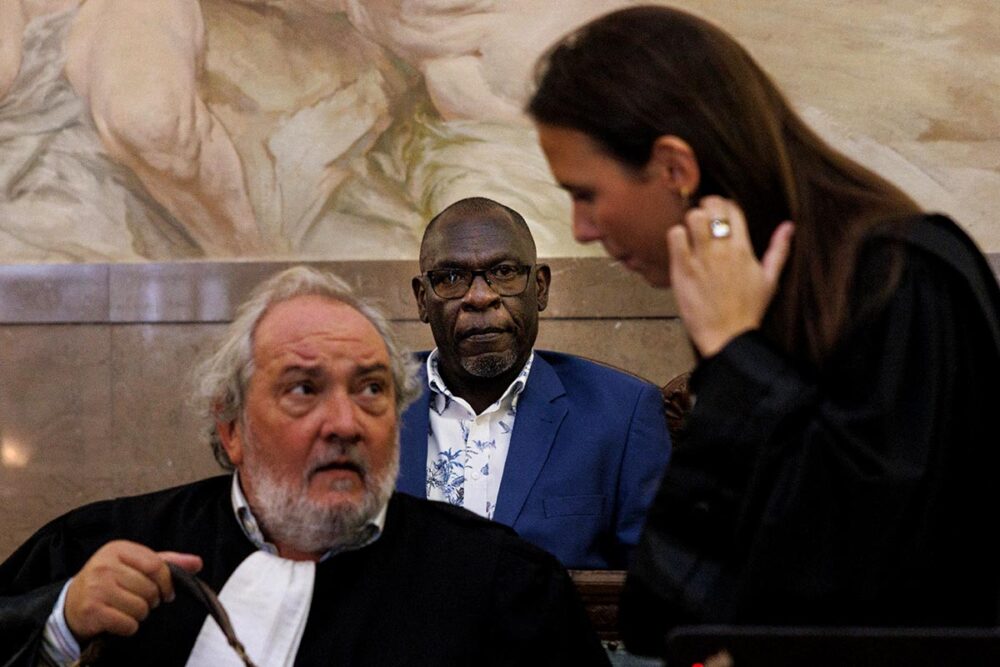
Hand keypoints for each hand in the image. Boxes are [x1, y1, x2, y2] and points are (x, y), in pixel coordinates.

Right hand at [64, 540, 202, 640]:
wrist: (71, 603)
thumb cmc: (109, 581)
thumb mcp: (135, 564)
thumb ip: (167, 562)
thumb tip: (197, 562)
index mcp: (119, 549)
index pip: (157, 565)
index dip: (167, 582)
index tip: (167, 591)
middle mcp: (105, 566)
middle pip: (150, 588)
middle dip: (152, 600)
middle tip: (142, 601)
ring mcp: (97, 588)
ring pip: (140, 607)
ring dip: (140, 614)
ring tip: (128, 608)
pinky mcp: (92, 610)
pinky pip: (128, 624)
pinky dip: (129, 626)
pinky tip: (119, 619)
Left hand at [667, 196, 793, 356]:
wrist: (728, 336)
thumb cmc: (748, 310)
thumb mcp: (770, 279)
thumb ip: (778, 250)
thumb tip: (788, 226)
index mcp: (743, 249)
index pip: (733, 209)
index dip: (724, 205)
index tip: (719, 212)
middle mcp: (723, 250)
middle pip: (712, 207)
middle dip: (706, 207)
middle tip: (703, 217)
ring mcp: (702, 259)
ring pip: (693, 217)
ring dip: (690, 219)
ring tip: (691, 231)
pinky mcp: (683, 270)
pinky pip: (675, 237)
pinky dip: (676, 235)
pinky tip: (680, 245)